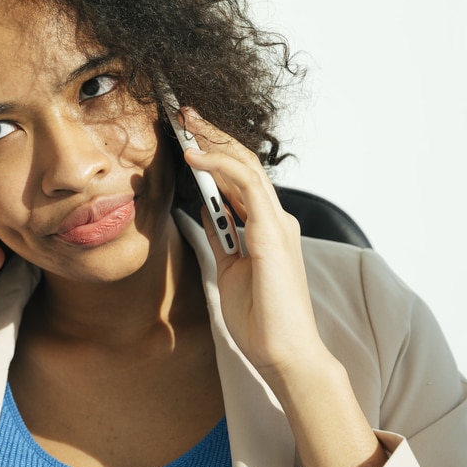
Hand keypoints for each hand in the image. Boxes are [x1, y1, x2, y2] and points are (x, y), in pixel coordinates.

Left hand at [181, 108, 384, 466]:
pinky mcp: (274, 234)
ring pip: (246, 165)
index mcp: (265, 227)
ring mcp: (277, 224)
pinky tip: (193, 157)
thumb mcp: (228, 269)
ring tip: (184, 122)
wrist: (283, 354)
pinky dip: (219, 168)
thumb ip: (221, 236)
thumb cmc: (261, 319)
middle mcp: (275, 219)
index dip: (213, 151)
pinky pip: (246, 188)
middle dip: (212, 135)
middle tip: (183, 112)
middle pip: (242, 162)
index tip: (186, 132)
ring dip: (213, 140)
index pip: (238, 176)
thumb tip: (204, 209)